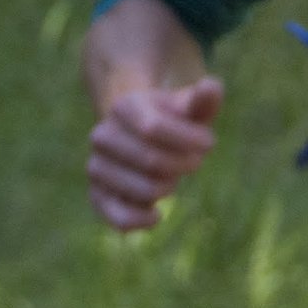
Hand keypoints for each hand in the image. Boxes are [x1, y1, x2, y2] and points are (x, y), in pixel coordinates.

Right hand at [87, 71, 222, 233]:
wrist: (140, 139)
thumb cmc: (173, 122)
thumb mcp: (189, 108)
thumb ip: (202, 100)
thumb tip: (211, 87)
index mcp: (123, 107)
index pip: (153, 128)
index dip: (189, 140)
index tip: (208, 143)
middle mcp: (102, 136)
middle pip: (153, 161)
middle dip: (184, 165)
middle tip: (192, 162)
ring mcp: (97, 167)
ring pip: (144, 188)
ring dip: (169, 187)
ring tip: (172, 178)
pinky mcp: (98, 196)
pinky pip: (120, 217)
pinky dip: (144, 219)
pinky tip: (157, 214)